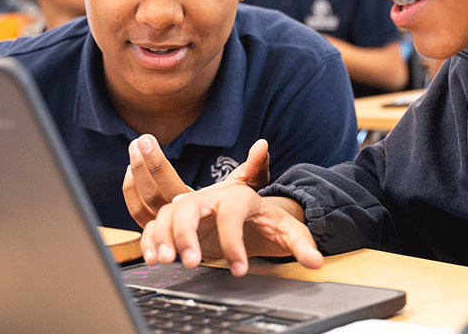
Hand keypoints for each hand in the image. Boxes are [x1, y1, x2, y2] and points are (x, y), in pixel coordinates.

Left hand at [124, 135, 270, 227]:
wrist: (235, 236)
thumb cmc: (241, 210)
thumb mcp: (250, 186)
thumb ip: (255, 165)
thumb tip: (262, 146)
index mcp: (198, 206)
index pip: (169, 183)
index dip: (156, 163)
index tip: (146, 140)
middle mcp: (180, 218)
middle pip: (152, 196)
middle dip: (141, 167)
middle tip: (136, 143)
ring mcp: (168, 226)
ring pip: (141, 208)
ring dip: (134, 180)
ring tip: (133, 154)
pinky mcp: (162, 229)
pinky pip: (140, 215)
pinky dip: (132, 194)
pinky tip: (131, 173)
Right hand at [139, 139, 322, 274]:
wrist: (251, 217)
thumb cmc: (267, 222)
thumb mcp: (286, 229)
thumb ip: (301, 243)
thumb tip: (317, 262)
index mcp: (241, 196)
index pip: (232, 212)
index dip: (233, 241)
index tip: (240, 270)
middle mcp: (212, 198)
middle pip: (190, 205)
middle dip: (185, 233)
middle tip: (192, 262)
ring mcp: (192, 208)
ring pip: (167, 214)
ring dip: (162, 236)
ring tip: (165, 261)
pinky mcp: (178, 221)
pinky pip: (156, 225)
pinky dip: (150, 239)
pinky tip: (153, 258)